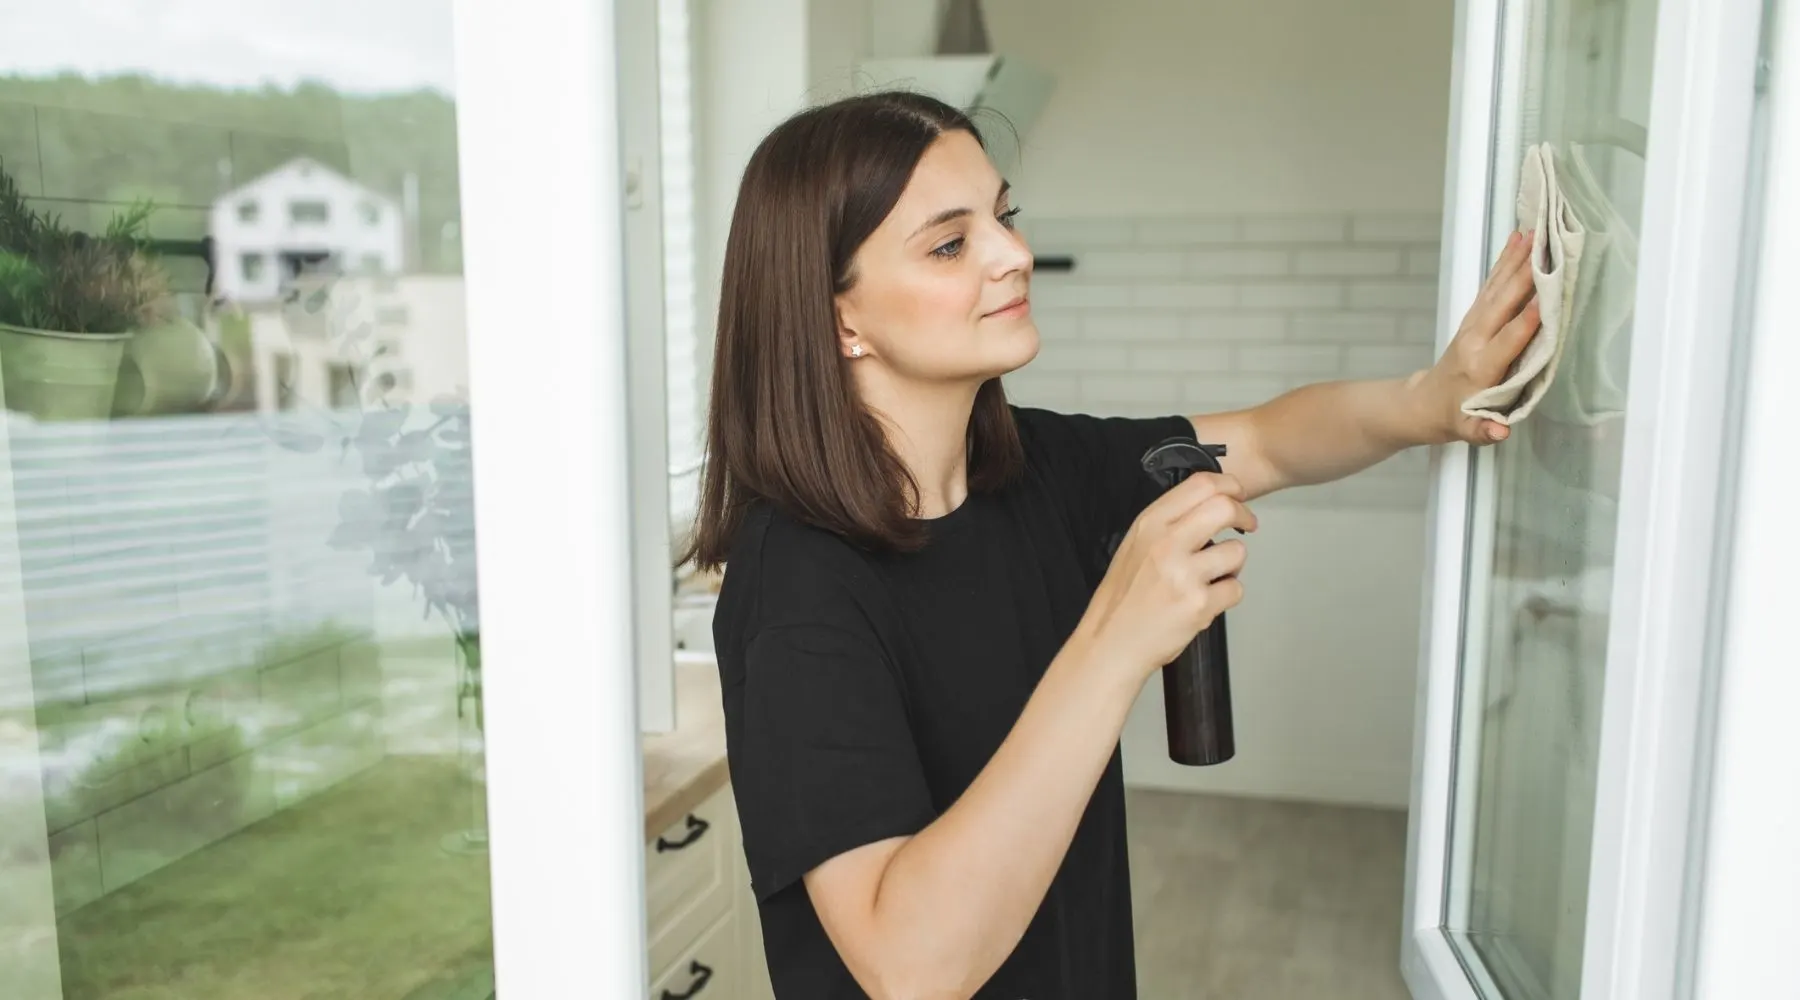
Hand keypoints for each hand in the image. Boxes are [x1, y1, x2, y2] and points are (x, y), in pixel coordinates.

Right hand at [1076, 472, 1257, 681]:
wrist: (1110, 643)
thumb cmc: (1123, 598)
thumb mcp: (1135, 546)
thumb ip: (1168, 523)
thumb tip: (1209, 503)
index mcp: (1149, 525)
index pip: (1200, 485)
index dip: (1229, 485)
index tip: (1236, 495)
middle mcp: (1166, 544)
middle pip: (1224, 507)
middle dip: (1244, 514)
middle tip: (1246, 524)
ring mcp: (1184, 575)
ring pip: (1237, 551)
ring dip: (1233, 564)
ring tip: (1211, 577)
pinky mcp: (1199, 605)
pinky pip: (1235, 589)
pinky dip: (1226, 596)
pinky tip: (1205, 601)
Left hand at [1410, 228, 1542, 444]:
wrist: (1423, 405)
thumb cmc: (1454, 417)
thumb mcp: (1468, 431)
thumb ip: (1484, 430)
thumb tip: (1500, 433)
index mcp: (1481, 365)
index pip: (1510, 338)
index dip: (1529, 318)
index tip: (1549, 294)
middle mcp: (1476, 339)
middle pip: (1503, 302)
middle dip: (1524, 275)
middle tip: (1546, 246)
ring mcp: (1473, 325)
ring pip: (1496, 288)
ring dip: (1514, 260)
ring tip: (1533, 232)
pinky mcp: (1473, 318)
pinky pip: (1491, 286)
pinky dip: (1504, 263)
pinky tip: (1517, 243)